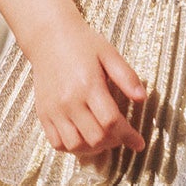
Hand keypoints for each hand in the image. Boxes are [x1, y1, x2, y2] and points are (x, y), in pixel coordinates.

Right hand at [29, 19, 146, 159]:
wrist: (48, 37)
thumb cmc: (82, 44)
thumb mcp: (109, 54)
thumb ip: (127, 77)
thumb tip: (142, 99)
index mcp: (89, 85)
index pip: (111, 122)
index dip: (128, 136)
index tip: (139, 143)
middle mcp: (70, 101)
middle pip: (95, 138)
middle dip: (114, 142)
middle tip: (121, 136)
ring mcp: (54, 110)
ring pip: (75, 145)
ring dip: (93, 148)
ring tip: (103, 138)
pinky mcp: (43, 114)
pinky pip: (57, 143)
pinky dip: (72, 147)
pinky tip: (83, 137)